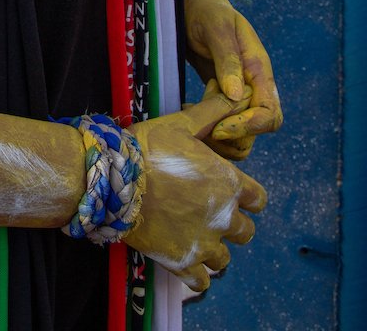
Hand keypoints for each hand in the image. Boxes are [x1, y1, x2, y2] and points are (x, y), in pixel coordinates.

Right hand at [124, 87, 266, 291]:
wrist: (115, 178)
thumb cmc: (150, 147)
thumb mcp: (184, 123)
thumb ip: (212, 113)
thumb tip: (234, 94)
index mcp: (228, 183)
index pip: (258, 200)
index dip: (247, 197)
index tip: (231, 194)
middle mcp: (223, 216)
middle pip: (245, 231)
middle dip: (231, 223)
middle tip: (209, 214)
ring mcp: (204, 242)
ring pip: (225, 259)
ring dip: (215, 250)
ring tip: (196, 237)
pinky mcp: (182, 261)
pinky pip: (202, 281)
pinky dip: (197, 275)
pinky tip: (185, 260)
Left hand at [183, 0, 282, 158]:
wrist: (193, 7)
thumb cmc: (207, 12)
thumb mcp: (217, 29)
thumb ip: (227, 59)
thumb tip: (236, 94)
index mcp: (258, 70)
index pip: (270, 113)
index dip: (249, 126)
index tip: (220, 126)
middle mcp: (253, 86)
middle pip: (259, 130)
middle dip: (234, 136)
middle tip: (202, 125)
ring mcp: (239, 94)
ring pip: (243, 135)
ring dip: (220, 137)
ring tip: (193, 118)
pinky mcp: (223, 99)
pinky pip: (225, 126)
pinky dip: (210, 129)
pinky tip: (189, 114)